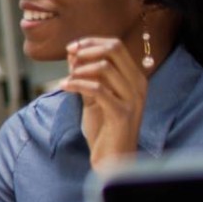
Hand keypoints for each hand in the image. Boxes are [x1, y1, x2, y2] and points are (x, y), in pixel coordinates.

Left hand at [60, 37, 148, 171]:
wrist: (113, 159)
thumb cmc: (104, 127)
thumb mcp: (93, 96)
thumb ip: (86, 75)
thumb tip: (73, 53)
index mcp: (134, 78)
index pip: (116, 46)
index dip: (91, 42)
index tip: (71, 47)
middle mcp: (138, 85)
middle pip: (114, 50)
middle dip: (87, 49)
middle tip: (69, 56)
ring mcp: (133, 99)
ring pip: (105, 67)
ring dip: (79, 69)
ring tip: (67, 79)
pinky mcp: (122, 114)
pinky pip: (97, 90)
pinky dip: (76, 84)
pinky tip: (64, 87)